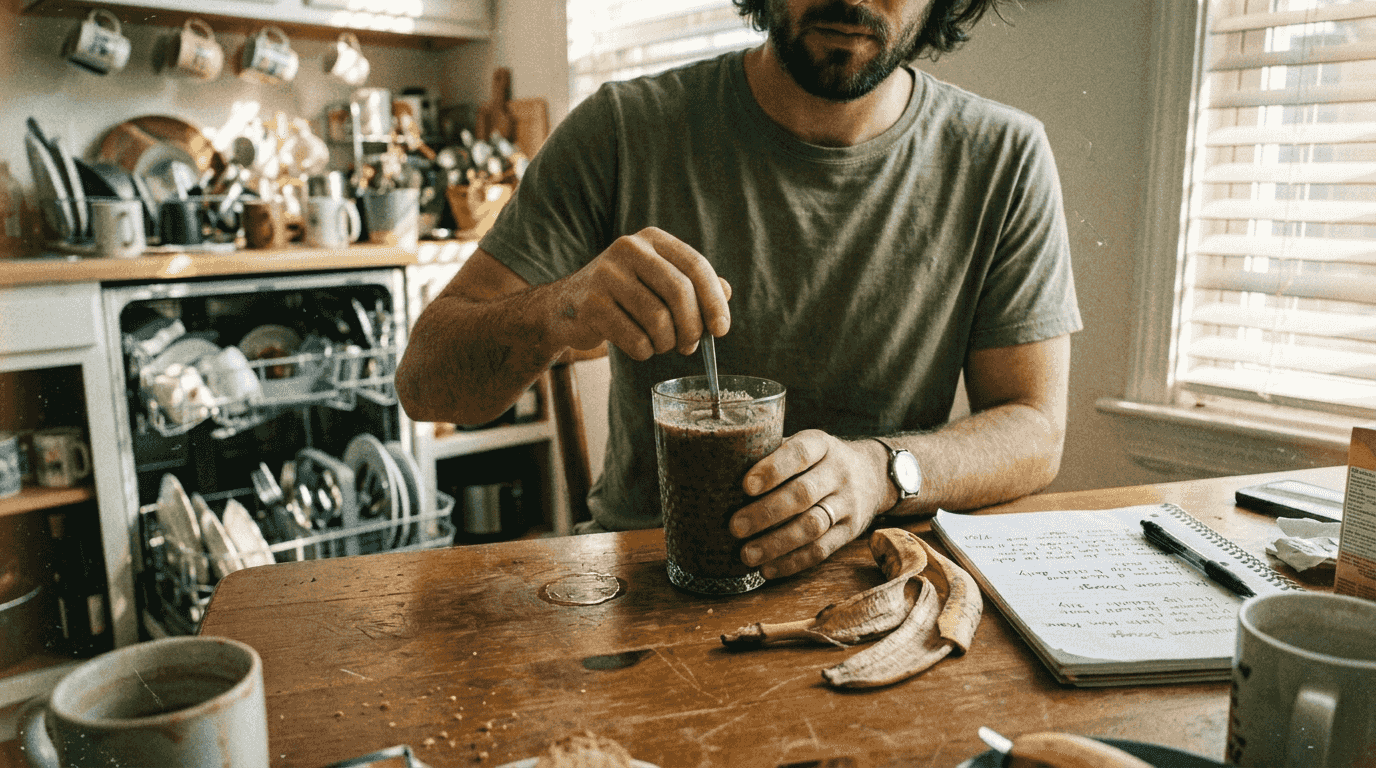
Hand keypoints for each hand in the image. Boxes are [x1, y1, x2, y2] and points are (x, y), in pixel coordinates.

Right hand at [550, 227, 731, 358]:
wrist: (566, 307)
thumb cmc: (624, 295)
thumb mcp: (658, 281)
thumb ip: (692, 283)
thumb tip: (727, 292)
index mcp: (651, 238)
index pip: (696, 265)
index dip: (714, 300)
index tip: (722, 329)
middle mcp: (629, 249)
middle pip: (679, 292)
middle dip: (692, 327)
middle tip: (690, 345)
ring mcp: (606, 275)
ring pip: (658, 320)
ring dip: (667, 343)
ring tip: (661, 345)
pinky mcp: (591, 305)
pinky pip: (635, 339)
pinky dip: (644, 352)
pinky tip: (639, 347)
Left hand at [729, 430, 889, 578]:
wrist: (874, 475)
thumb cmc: (818, 461)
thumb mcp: (804, 445)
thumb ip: (772, 455)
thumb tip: (719, 474)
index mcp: (821, 444)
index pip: (799, 453)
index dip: (772, 469)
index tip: (746, 485)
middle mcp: (838, 472)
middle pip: (803, 494)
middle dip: (766, 513)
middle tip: (734, 527)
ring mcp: (848, 503)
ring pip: (812, 526)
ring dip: (777, 543)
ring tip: (746, 554)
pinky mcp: (850, 532)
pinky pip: (822, 550)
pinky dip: (793, 562)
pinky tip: (768, 568)